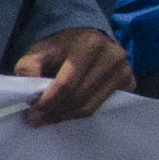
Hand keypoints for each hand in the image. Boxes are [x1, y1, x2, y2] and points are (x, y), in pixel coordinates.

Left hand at [14, 26, 129, 124]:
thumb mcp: (39, 50)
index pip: (68, 82)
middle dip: (55, 111)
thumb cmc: (60, 47)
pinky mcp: (129, 83)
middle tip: (35, 118)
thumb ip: (28, 67)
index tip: (32, 109)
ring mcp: (124, 70)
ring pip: (91, 106)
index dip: (49, 99)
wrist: (86, 41)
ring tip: (46, 118)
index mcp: (89, 43)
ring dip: (66, 116)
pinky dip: (81, 113)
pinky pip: (103, 107)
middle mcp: (112, 55)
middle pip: (79, 96)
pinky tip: (66, 112)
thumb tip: (29, 93)